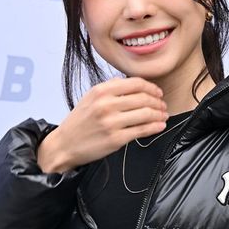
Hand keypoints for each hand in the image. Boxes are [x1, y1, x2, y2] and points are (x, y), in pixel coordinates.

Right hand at [38, 76, 167, 171]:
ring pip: (146, 113)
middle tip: (163, 106)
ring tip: (163, 116)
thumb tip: (132, 83)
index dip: (151, 87)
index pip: (135, 83)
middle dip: (158, 102)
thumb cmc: (79, 122)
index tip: (158, 93)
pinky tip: (159, 126)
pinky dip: (155, 127)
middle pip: (143, 98)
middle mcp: (107, 104)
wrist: (64, 145)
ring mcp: (112, 122)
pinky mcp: (116, 139)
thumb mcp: (90, 98)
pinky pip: (142, 130)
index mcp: (101, 91)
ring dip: (159, 114)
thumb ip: (110, 88)